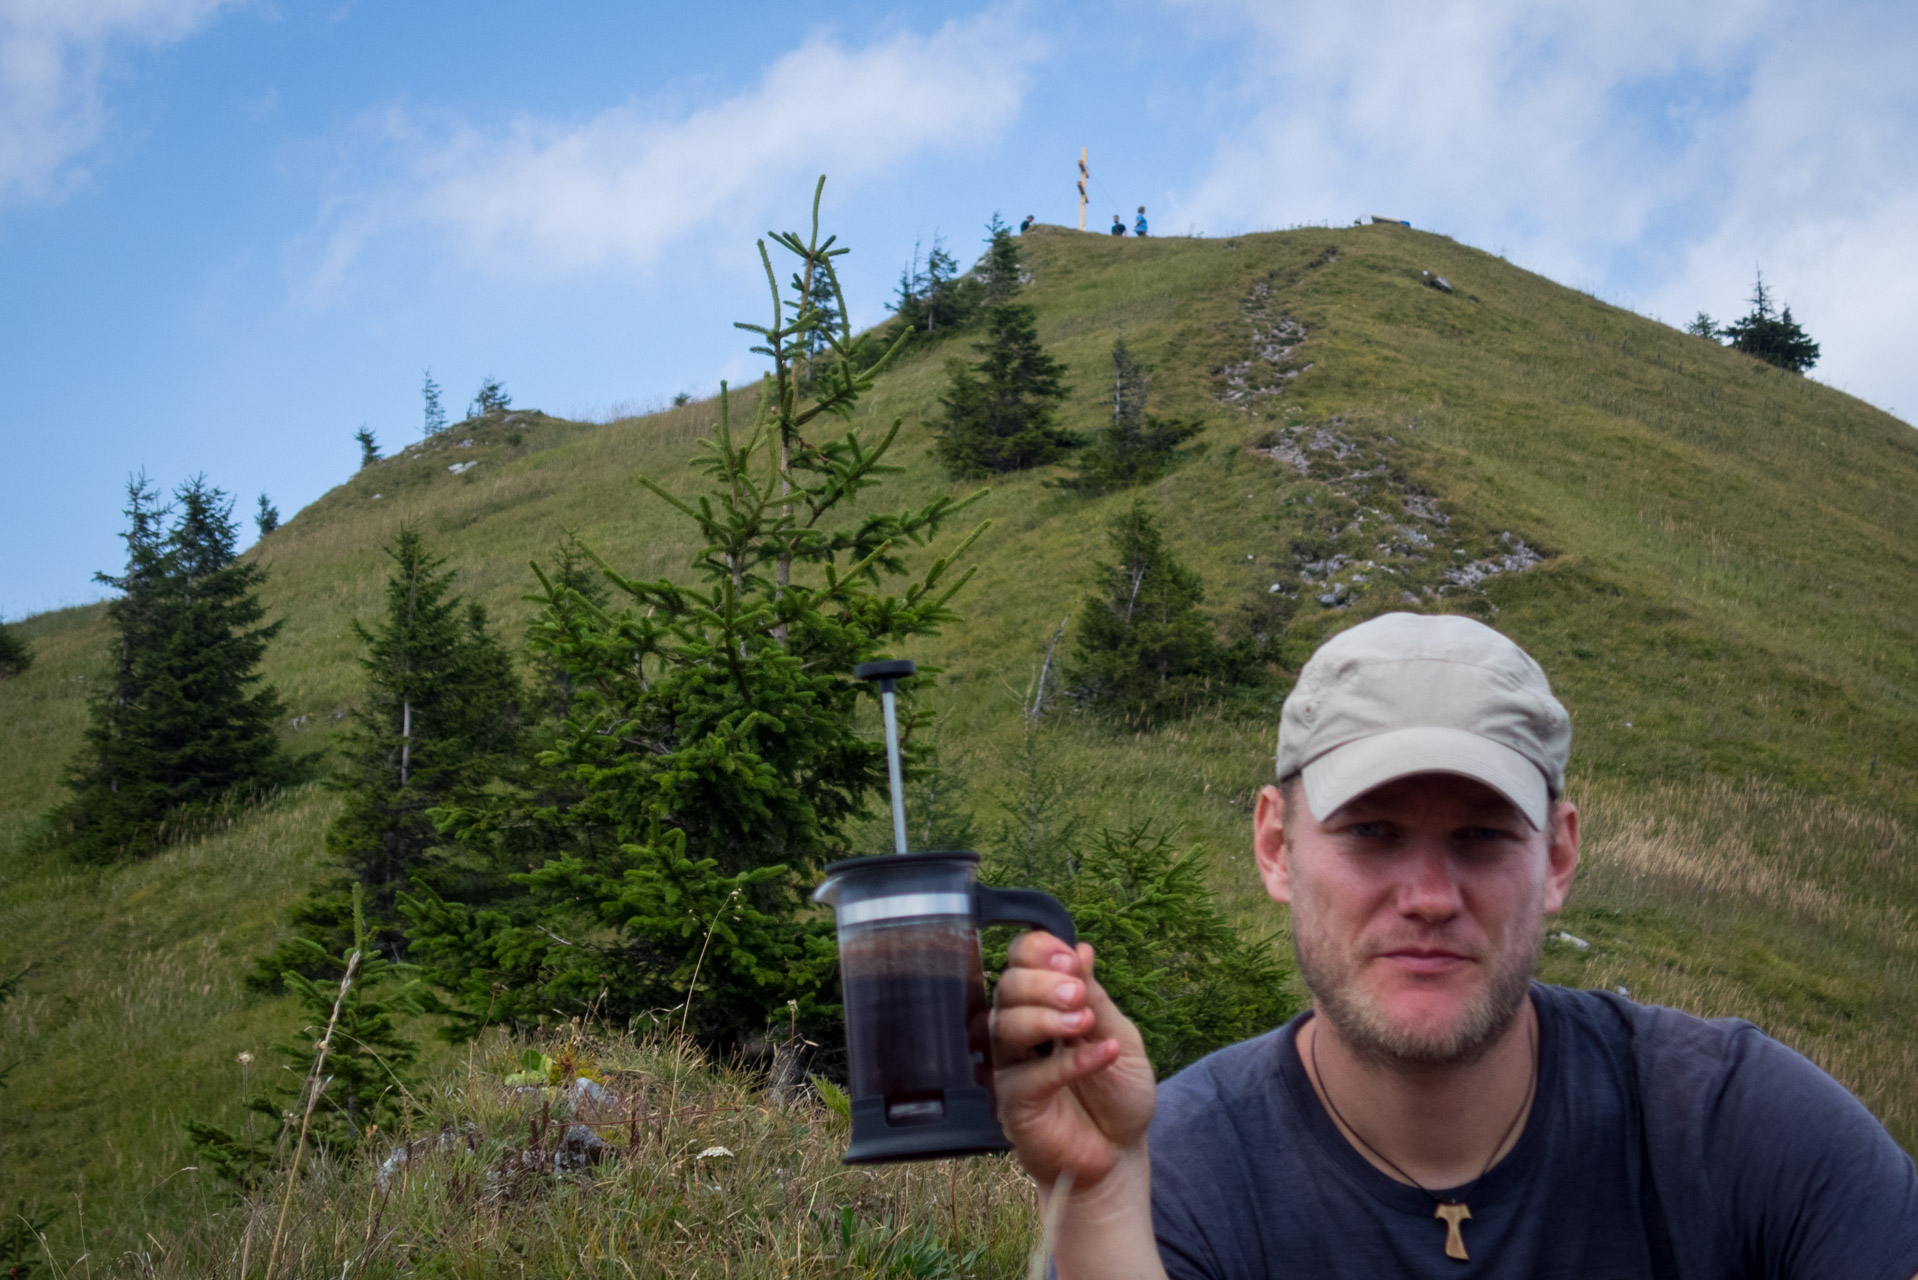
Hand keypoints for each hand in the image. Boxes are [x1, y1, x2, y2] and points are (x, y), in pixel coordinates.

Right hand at [991, 932, 1156, 1191]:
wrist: (1121, 1154)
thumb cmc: (1118, 1095)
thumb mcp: (1121, 1037)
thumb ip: (1097, 998)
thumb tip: (1081, 950)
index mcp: (1043, 1004)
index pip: (1020, 962)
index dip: (1038, 952)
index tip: (1071, 960)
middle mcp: (1020, 1030)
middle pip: (1007, 988)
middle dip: (1042, 983)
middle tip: (1078, 994)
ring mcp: (1012, 1067)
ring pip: (1005, 1027)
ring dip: (1047, 1017)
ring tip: (1086, 1023)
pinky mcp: (1014, 1104)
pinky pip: (1030, 1076)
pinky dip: (1068, 1062)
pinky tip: (1103, 1053)